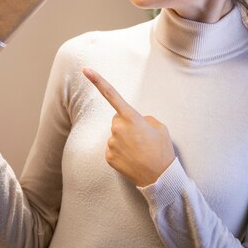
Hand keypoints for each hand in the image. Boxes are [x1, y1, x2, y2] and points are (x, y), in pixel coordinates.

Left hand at [82, 67, 174, 186]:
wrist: (160, 178)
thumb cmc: (162, 150)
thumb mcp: (160, 128)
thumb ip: (145, 119)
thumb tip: (135, 123)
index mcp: (132, 118)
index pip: (112, 95)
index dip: (98, 81)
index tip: (85, 70)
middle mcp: (118, 129)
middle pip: (118, 120)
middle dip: (126, 125)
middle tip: (142, 138)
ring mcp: (112, 144)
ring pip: (115, 136)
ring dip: (124, 140)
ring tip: (139, 151)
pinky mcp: (108, 157)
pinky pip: (113, 149)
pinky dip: (121, 152)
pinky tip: (132, 159)